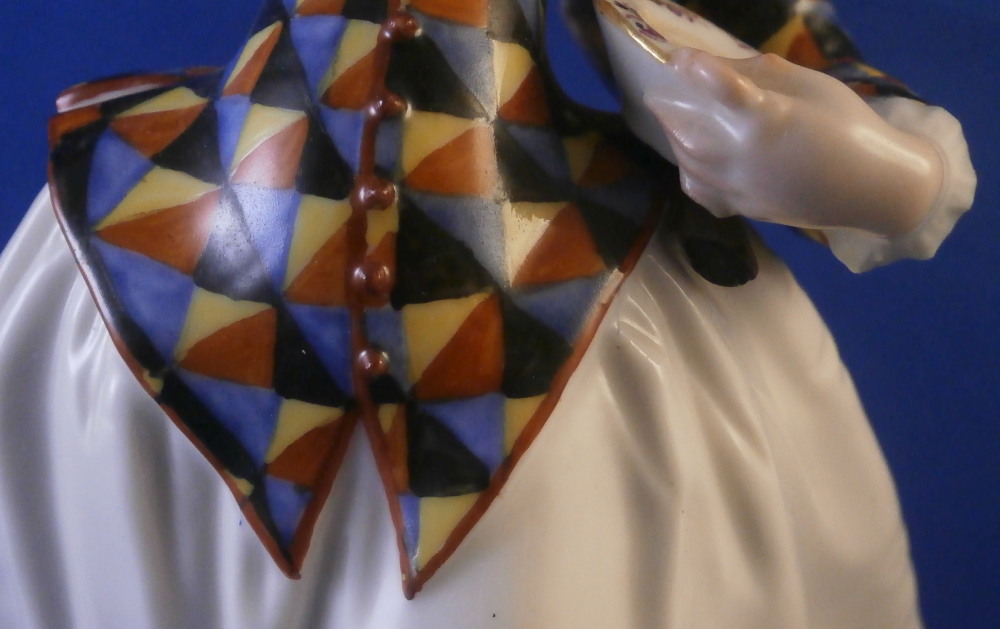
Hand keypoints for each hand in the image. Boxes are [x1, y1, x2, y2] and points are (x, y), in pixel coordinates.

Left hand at [644, 49, 943, 236]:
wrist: (871, 187)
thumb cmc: (849, 126)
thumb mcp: (813, 86)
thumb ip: (763, 74)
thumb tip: (721, 66)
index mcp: (769, 120)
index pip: (722, 90)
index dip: (696, 70)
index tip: (682, 59)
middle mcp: (746, 156)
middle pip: (687, 130)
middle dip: (670, 106)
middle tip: (667, 90)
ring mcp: (741, 187)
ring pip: (687, 160)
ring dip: (676, 135)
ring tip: (677, 118)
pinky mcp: (742, 207)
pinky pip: (700, 190)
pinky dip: (689, 171)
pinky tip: (694, 159)